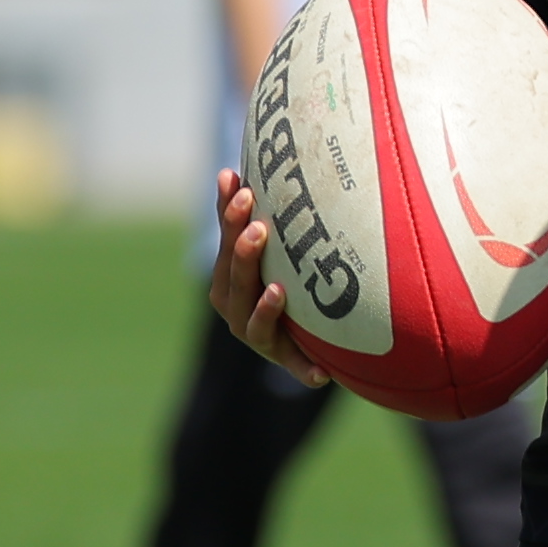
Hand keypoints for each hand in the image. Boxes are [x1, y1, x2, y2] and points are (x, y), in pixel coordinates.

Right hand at [206, 166, 306, 369]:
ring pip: (254, 325)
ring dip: (265, 309)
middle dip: (244, 254)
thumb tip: (228, 172)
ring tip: (278, 289)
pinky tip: (322, 374)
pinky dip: (306, 370)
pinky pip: (296, 366)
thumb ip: (242, 217)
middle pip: (236, 282)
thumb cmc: (277, 275)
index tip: (243, 187)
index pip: (225, 246)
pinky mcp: (286, 359)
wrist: (301, 331)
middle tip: (260, 228)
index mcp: (226, 280)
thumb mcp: (263, 248)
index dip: (229, 218)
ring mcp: (259, 337)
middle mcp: (235, 310)